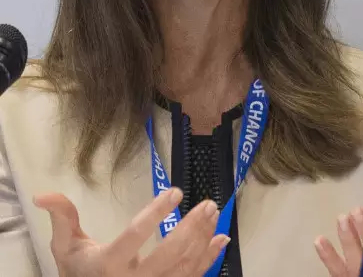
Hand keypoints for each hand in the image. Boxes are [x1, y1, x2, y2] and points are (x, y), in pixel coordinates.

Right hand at [33, 187, 229, 276]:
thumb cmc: (78, 272)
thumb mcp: (65, 247)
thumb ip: (62, 218)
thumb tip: (44, 193)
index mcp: (107, 264)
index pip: (135, 235)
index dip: (156, 212)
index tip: (175, 192)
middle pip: (169, 254)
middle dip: (192, 228)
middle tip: (207, 204)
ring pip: (185, 267)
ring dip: (204, 239)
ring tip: (213, 214)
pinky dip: (209, 259)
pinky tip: (220, 240)